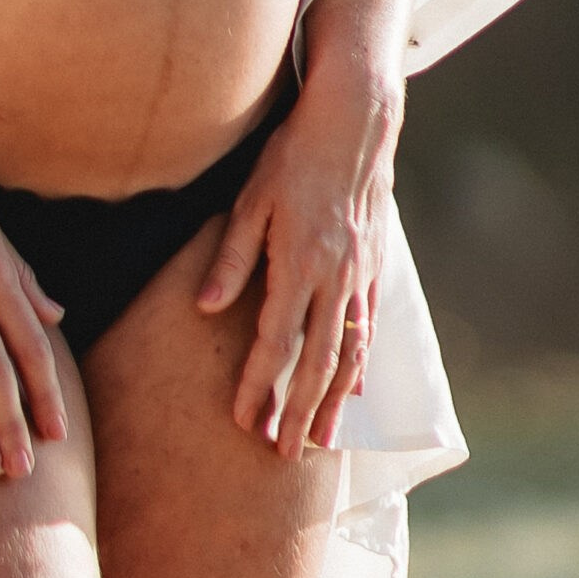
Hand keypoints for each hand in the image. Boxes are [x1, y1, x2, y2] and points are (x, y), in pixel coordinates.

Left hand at [196, 50, 402, 455]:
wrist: (354, 123)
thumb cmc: (293, 155)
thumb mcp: (251, 199)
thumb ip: (230, 258)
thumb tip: (205, 308)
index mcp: (299, 264)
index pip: (274, 343)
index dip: (257, 386)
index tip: (243, 422)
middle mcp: (334, 279)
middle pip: (316, 363)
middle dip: (299, 413)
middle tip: (284, 454)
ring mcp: (359, 276)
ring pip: (349, 354)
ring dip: (334, 401)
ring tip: (322, 441)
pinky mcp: (373, 267)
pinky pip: (368, 328)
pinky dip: (361, 364)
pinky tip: (355, 389)